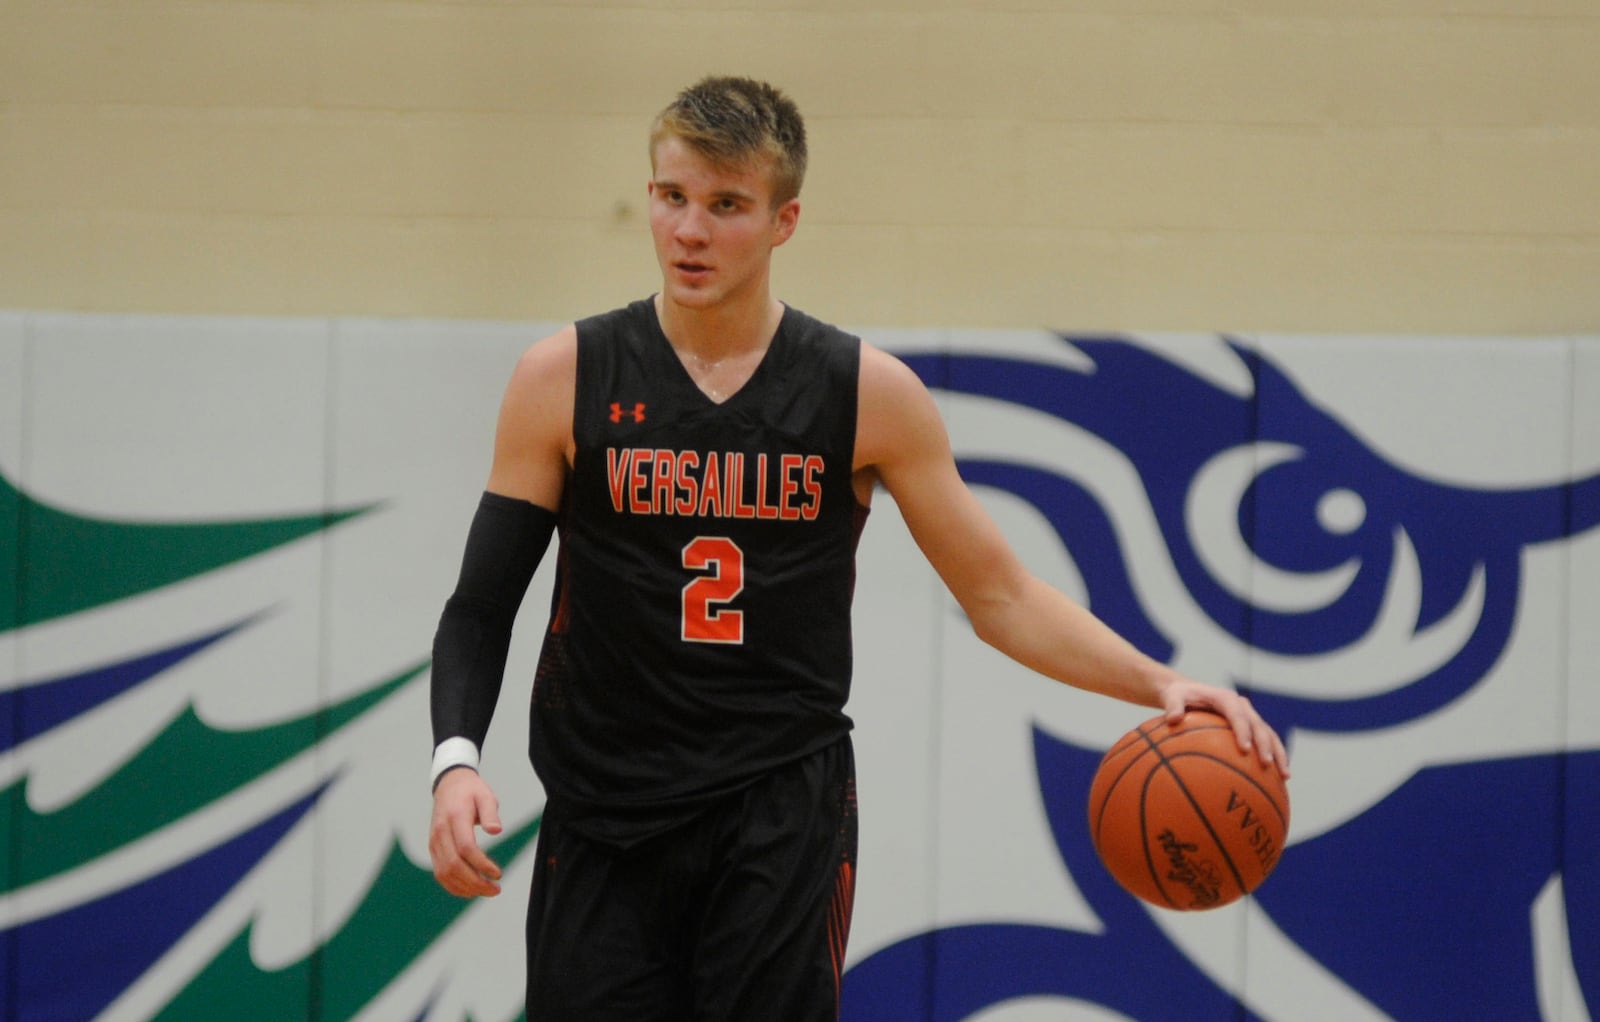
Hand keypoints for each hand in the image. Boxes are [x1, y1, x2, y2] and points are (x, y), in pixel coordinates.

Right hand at [429, 768, 504, 897]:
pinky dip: (453, 885)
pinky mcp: (433, 848)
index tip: (498, 874)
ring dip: (465, 887)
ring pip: (444, 873)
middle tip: (496, 889)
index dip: (481, 864)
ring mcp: (434, 842)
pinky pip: (440, 872)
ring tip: (487, 891)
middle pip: (454, 865)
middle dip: (475, 882)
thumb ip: (490, 813)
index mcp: (455, 818)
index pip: (466, 848)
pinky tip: (470, 890)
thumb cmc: (471, 791)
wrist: (449, 784)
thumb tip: (496, 831)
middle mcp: (441, 832)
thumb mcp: (486, 795)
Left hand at [1161, 678, 1289, 778]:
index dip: (1243, 731)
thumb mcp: (1172, 696)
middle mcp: (1242, 706)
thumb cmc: (1179, 696)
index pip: (1237, 714)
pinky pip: (1266, 742)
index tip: (1244, 749)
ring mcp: (1249, 716)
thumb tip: (1172, 719)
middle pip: (1259, 726)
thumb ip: (1172, 706)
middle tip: (1266, 765)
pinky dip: (1275, 758)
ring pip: (1269, 735)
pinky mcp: (1251, 726)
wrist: (1189, 691)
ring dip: (1278, 754)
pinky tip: (1279, 779)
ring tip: (1284, 776)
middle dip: (1265, 745)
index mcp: (1225, 698)